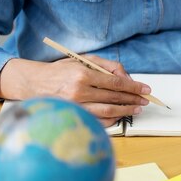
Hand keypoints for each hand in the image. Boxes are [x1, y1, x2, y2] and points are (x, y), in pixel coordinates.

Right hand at [0, 56, 150, 126]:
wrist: (34, 83)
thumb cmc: (62, 70)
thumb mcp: (84, 60)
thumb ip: (108, 66)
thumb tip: (128, 79)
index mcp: (83, 75)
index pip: (116, 83)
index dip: (134, 87)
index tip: (146, 90)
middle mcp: (79, 91)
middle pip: (114, 98)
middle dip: (133, 99)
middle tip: (144, 101)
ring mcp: (75, 106)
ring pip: (107, 111)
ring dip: (125, 111)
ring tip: (136, 109)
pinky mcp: (73, 116)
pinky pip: (97, 120)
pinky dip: (112, 119)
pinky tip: (120, 115)